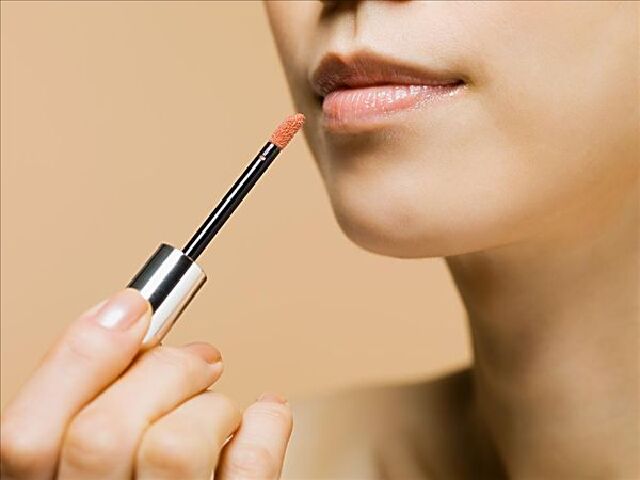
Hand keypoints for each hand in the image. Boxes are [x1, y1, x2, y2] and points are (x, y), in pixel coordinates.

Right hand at [1, 288, 292, 478]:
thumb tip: (126, 315)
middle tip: (199, 359)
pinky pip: (250, 471)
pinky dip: (264, 427)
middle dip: (163, 370)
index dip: (78, 357)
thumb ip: (92, 403)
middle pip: (105, 432)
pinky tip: (262, 418)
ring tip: (220, 411)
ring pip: (177, 448)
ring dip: (212, 407)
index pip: (25, 436)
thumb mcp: (84, 459)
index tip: (132, 307)